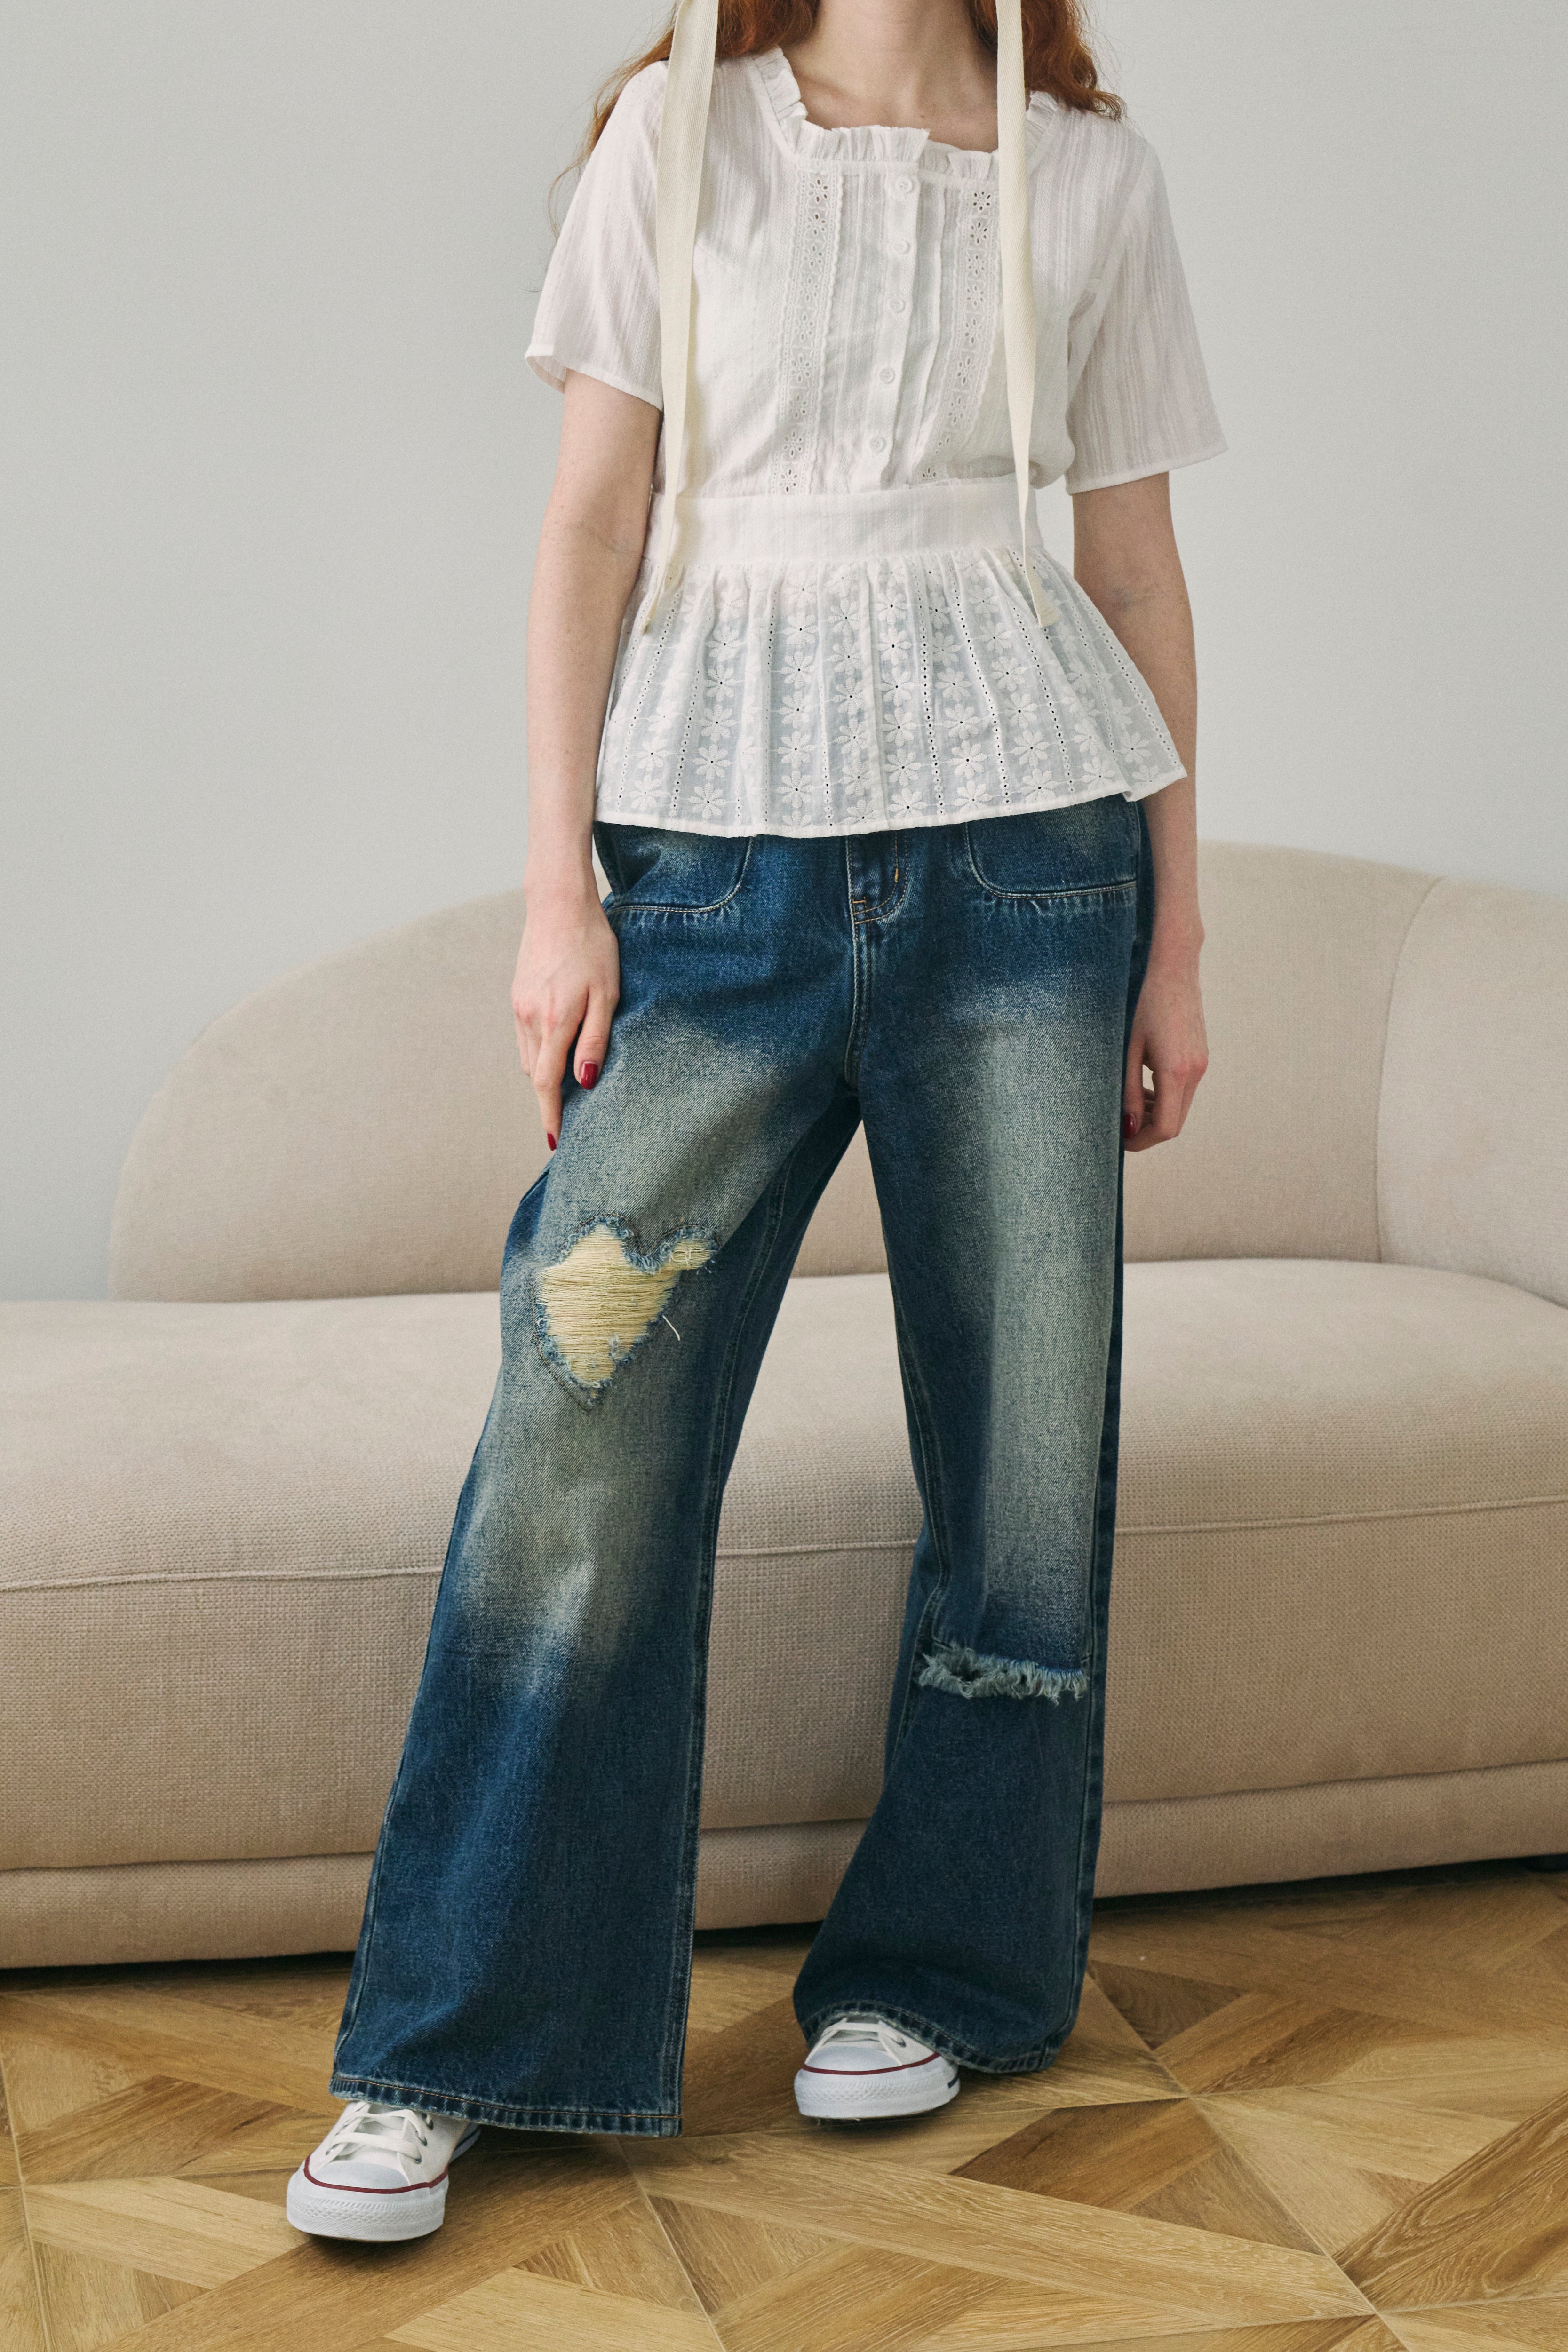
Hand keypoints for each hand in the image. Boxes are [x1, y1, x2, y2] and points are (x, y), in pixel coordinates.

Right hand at [511, 877, 619, 1150]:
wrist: (559, 906)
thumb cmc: (593, 946)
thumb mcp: (608, 993)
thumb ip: (595, 1038)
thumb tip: (586, 1080)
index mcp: (555, 1021)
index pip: (549, 1083)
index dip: (551, 1115)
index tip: (555, 1141)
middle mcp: (530, 1019)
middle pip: (537, 1076)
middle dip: (548, 1103)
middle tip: (566, 1124)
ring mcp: (519, 1008)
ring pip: (529, 1059)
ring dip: (543, 1081)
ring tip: (562, 1098)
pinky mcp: (517, 997)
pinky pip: (524, 1040)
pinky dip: (537, 1057)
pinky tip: (553, 1059)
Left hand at [1123, 939, 1207, 1149]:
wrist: (1172, 967)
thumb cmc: (1141, 1002)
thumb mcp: (1127, 1049)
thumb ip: (1128, 1091)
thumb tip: (1127, 1128)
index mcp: (1176, 1071)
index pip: (1165, 1128)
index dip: (1141, 1141)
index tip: (1118, 1140)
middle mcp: (1195, 1071)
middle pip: (1175, 1123)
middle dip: (1146, 1131)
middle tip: (1119, 1124)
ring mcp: (1201, 1064)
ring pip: (1180, 1108)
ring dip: (1155, 1114)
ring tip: (1129, 1102)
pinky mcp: (1200, 1056)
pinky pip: (1184, 1090)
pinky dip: (1165, 1097)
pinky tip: (1144, 1085)